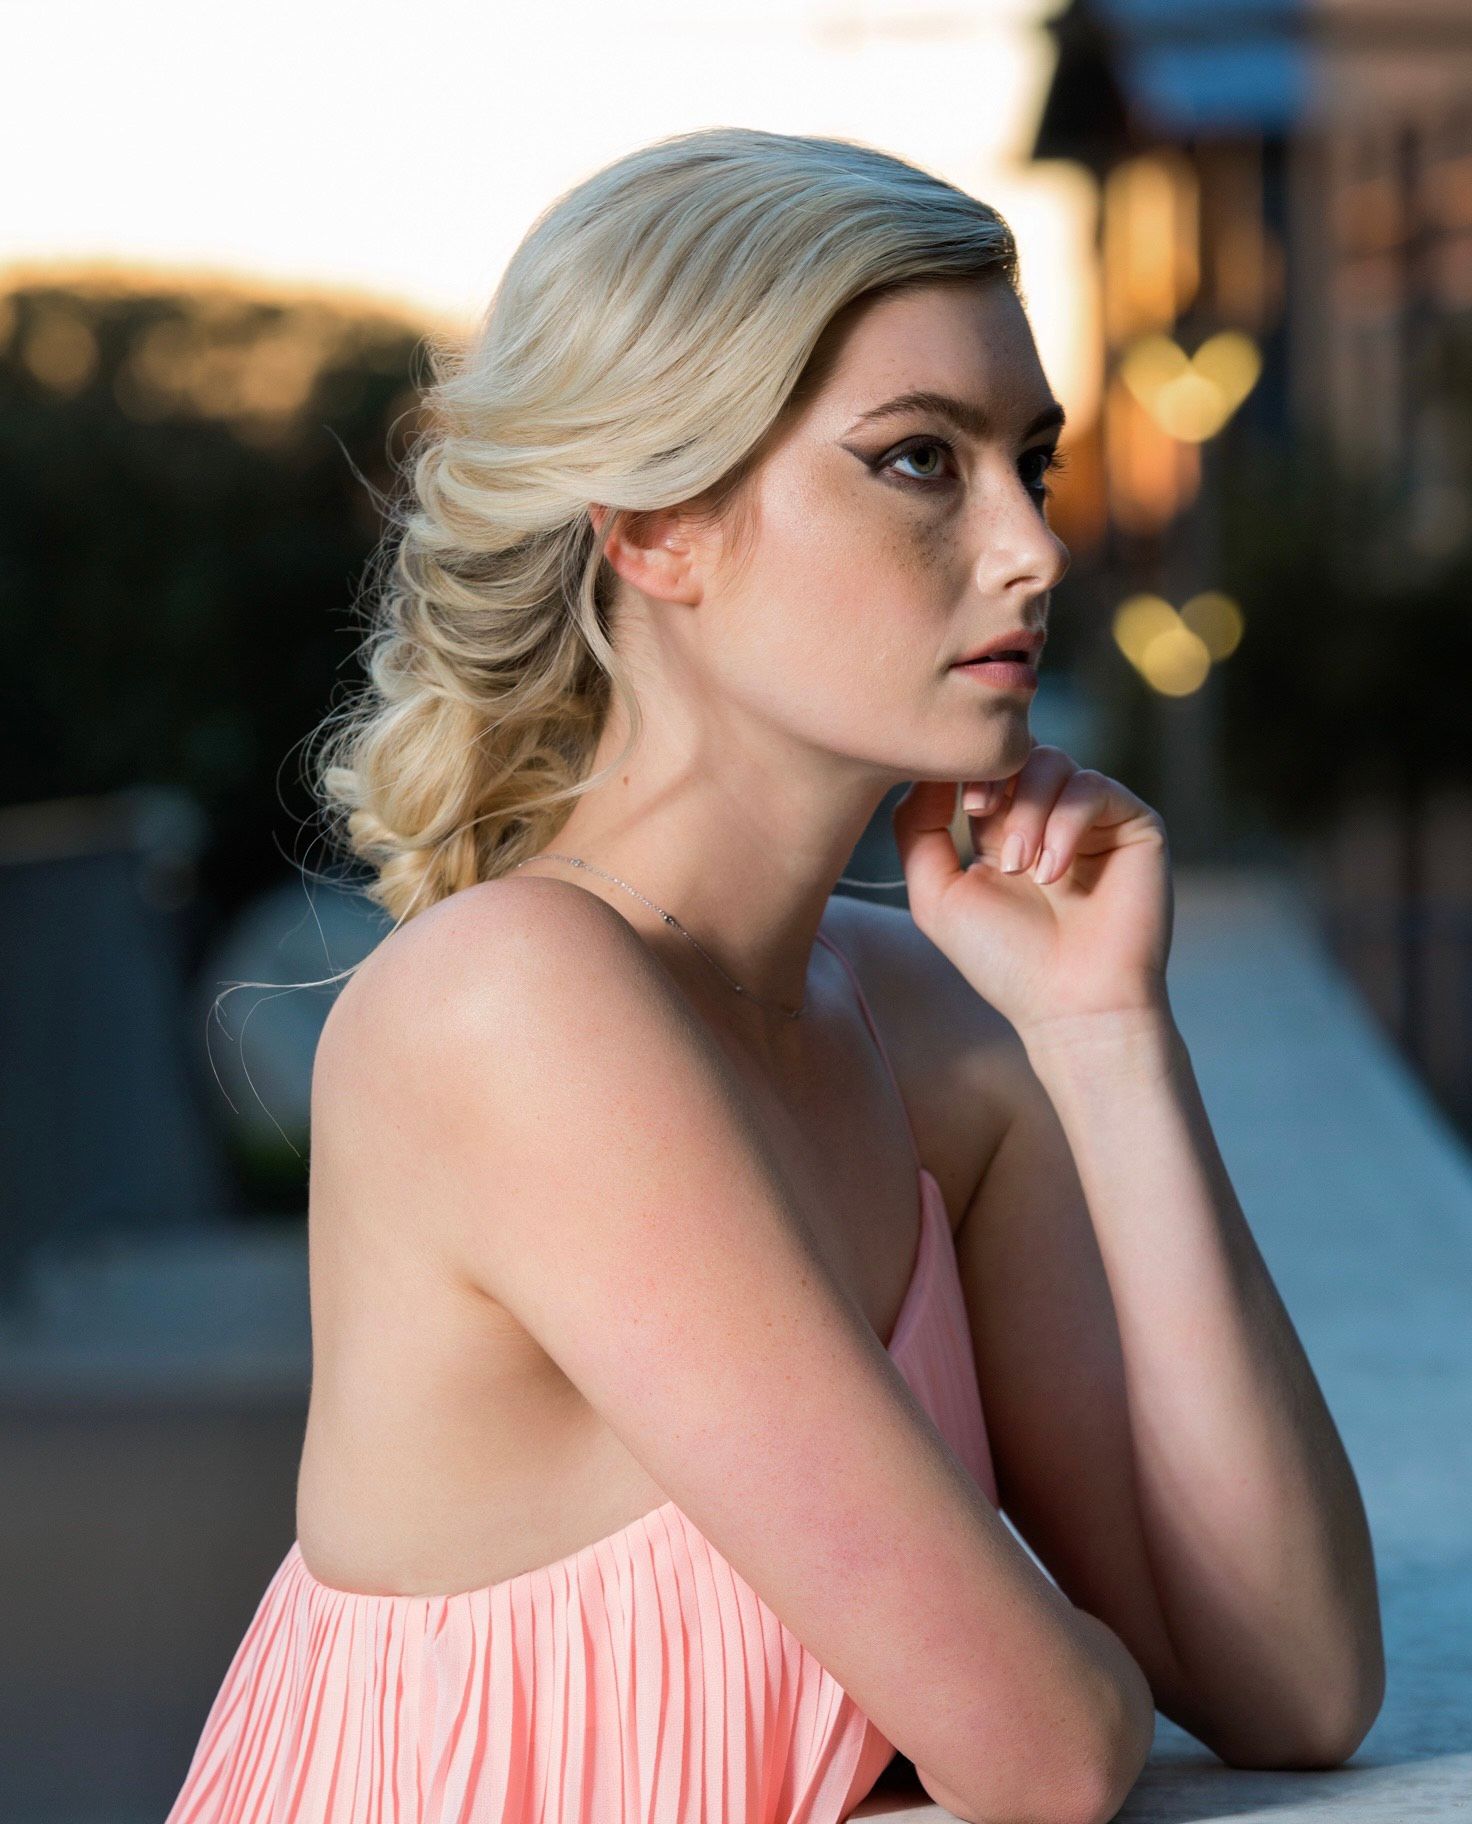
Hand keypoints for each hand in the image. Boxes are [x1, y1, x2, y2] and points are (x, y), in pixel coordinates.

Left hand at [891, 740, 1174, 1040]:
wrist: (1072, 1005)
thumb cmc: (1005, 961)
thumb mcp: (936, 894)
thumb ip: (917, 829)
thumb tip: (926, 770)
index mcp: (1003, 828)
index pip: (980, 766)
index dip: (962, 769)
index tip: (956, 804)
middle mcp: (1050, 816)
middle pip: (1016, 752)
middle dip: (993, 781)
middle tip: (981, 818)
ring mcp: (1093, 818)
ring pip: (1054, 762)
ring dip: (1028, 810)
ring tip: (1021, 867)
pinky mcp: (1134, 824)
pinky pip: (1093, 787)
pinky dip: (1065, 823)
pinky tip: (1054, 873)